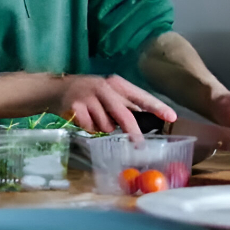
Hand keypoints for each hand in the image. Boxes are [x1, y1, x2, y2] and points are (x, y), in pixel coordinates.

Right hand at [56, 74, 176, 138]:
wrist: (57, 88)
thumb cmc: (89, 92)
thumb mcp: (109, 92)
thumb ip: (125, 104)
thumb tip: (147, 121)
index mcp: (116, 83)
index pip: (140, 96)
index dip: (157, 107)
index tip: (171, 117)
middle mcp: (103, 88)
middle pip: (124, 114)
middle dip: (133, 132)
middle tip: (139, 145)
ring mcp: (88, 97)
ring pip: (106, 125)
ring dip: (104, 128)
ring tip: (95, 119)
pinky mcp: (75, 107)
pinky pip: (90, 127)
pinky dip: (89, 128)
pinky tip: (83, 119)